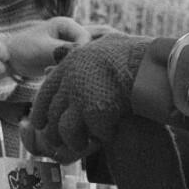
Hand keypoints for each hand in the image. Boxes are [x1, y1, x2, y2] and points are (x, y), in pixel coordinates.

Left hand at [4, 17, 91, 77]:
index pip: (86, 38)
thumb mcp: (43, 49)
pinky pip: (81, 61)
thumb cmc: (23, 49)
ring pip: (90, 52)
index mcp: (66, 24)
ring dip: (83, 63)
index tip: (66, 64)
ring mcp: (72, 43)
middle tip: (82, 68)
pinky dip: (74, 68)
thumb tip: (84, 53)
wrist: (10, 59)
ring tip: (68, 71)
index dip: (82, 52)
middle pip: (96, 39)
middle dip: (91, 55)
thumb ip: (64, 49)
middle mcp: (72, 32)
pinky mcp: (69, 55)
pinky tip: (55, 73)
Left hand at [20, 33, 149, 162]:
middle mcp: (70, 81)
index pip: (45, 93)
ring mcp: (81, 97)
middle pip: (52, 115)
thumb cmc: (132, 52)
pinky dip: (101, 138)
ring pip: (65, 130)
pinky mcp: (96, 112)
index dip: (40, 112)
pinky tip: (109, 136)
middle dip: (53, 133)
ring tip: (85, 144)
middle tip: (60, 142)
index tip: (40, 124)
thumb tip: (73, 54)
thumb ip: (87, 51)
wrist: (149, 61)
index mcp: (69, 64)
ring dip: (75, 141)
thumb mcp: (103, 44)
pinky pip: (92, 134)